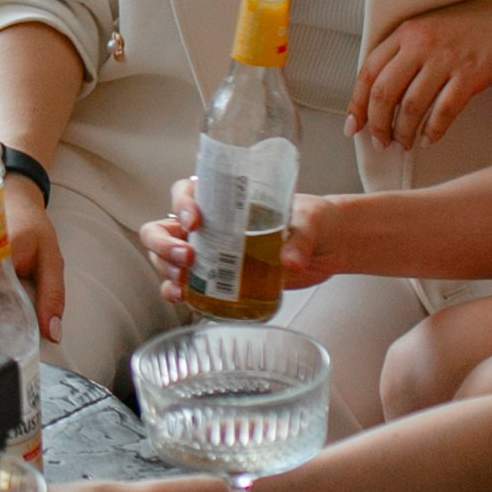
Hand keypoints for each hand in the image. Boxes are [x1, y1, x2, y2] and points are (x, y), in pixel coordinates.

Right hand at [143, 173, 353, 309]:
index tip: (195, 221)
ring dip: (167, 270)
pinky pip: (185, 284)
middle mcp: (210, 224)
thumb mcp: (309, 222)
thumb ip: (300, 239)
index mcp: (225, 198)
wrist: (329, 247)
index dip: (182, 204)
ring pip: (167, 257)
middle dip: (164, 244)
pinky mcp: (218, 278)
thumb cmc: (314, 220)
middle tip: (186, 258)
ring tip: (182, 285)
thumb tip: (290, 260)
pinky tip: (182, 298)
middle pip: (163, 227)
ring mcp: (210, 252)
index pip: (186, 192)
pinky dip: (176, 291)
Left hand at [347, 0, 491, 150]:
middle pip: (384, 92)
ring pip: (411, 106)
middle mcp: (420, 44)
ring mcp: (446, 59)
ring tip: (404, 144)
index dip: (357, 104)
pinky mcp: (471, 74)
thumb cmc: (469, 26)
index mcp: (405, 32)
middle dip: (377, 124)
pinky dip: (433, 130)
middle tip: (380, 143)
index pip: (367, 72)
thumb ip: (404, 54)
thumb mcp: (428, 29)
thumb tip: (380, 96)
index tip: (353, 127)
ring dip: (404, 132)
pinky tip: (429, 139)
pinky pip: (444, 111)